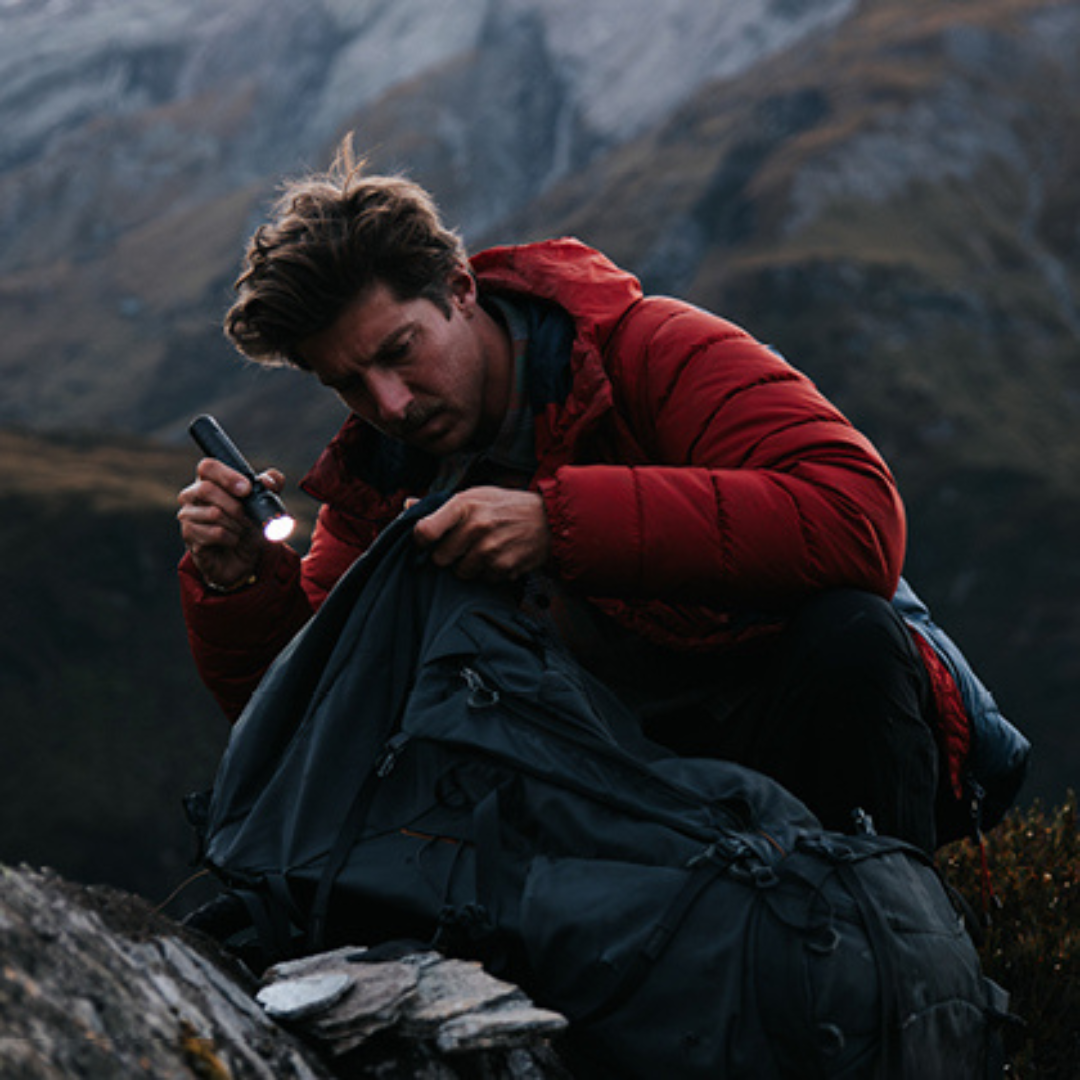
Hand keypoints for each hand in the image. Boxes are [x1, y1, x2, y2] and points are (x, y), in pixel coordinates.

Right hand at [177, 458, 285, 588]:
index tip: (247, 489)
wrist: (243, 558)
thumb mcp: (264, 504)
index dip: (227, 476)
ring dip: (236, 524)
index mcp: (210, 480)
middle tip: (248, 517)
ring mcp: (188, 515)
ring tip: (241, 530)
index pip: (208, 467)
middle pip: (207, 489)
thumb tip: (268, 481)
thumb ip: (271, 485)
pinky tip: (233, 540)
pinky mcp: (189, 535)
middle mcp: (193, 495)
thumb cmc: (249, 526)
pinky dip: (232, 538)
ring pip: (213, 513)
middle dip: (236, 506)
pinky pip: (214, 533)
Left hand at [413, 487, 550, 582]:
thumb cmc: (506, 505)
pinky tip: (499, 556)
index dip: (421, 540)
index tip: (427, 541)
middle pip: (439, 558)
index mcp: (464, 504)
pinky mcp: (503, 567)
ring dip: (469, 565)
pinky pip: (482, 579)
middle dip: (448, 555)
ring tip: (484, 549)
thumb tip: (407, 505)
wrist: (548, 519)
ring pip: (460, 572)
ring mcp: (490, 549)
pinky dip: (488, 572)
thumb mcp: (475, 495)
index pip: (424, 532)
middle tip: (463, 545)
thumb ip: (441, 505)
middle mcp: (475, 526)